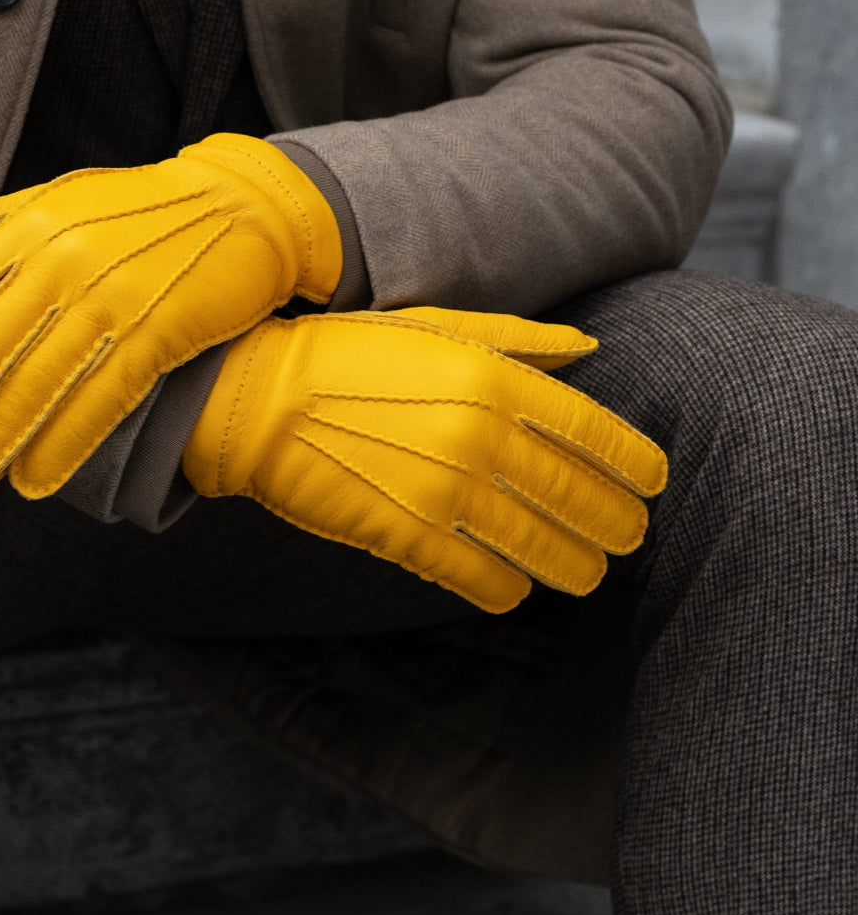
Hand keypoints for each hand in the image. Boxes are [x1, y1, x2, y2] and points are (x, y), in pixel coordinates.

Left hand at [0, 133, 341, 495]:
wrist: (240, 206)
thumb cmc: (139, 211)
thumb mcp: (53, 200)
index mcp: (30, 227)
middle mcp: (64, 259)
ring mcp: (114, 295)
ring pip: (39, 380)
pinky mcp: (160, 328)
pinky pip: (102, 398)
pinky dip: (65, 443)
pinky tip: (36, 478)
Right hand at [182, 307, 665, 612]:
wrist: (263, 398)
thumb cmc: (349, 352)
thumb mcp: (437, 324)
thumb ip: (519, 340)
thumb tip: (588, 348)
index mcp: (494, 379)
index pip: (595, 432)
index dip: (634, 465)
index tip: (650, 482)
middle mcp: (482, 437)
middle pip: (580, 498)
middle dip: (617, 524)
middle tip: (627, 536)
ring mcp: (446, 493)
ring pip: (544, 549)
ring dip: (575, 567)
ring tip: (585, 571)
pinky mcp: (409, 537)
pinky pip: (485, 580)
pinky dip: (509, 589)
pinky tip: (514, 586)